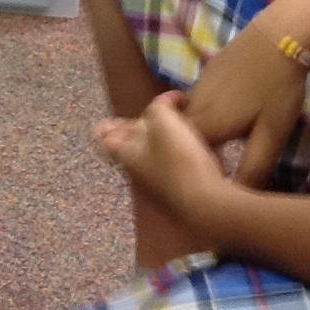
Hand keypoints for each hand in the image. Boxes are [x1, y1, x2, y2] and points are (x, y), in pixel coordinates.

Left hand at [93, 91, 227, 234]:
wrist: (205, 204)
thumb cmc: (177, 159)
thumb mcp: (164, 121)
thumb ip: (158, 107)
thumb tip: (163, 105)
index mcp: (126, 153)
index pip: (103, 138)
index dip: (106, 126)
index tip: (113, 118)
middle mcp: (136, 172)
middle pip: (131, 147)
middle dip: (141, 129)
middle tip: (156, 116)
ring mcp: (156, 187)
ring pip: (155, 156)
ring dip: (165, 140)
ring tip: (183, 125)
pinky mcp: (178, 195)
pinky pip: (176, 168)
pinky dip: (184, 154)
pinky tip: (204, 146)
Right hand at [181, 17, 309, 187]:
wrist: (279, 34)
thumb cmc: (278, 88)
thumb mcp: (272, 134)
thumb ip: (254, 167)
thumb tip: (240, 196)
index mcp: (207, 126)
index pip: (187, 160)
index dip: (198, 174)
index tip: (215, 183)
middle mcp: (194, 108)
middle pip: (183, 140)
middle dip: (193, 155)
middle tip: (216, 165)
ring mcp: (199, 88)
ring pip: (189, 120)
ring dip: (199, 135)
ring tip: (223, 143)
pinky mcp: (207, 73)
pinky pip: (197, 103)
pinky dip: (205, 115)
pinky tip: (231, 114)